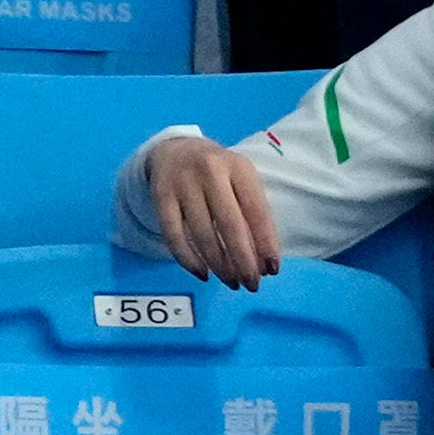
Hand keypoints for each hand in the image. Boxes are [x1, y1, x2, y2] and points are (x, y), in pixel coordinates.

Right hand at [136, 129, 279, 289]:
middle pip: (230, 225)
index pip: (257, 210)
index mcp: (239, 167)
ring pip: (202, 234)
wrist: (175, 150)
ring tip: (232, 282)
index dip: (266, 243)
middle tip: (252, 284)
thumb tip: (263, 262)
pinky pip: (174, 235)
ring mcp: (183, 184)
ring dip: (219, 265)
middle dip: (243, 261)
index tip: (272, 270)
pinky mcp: (160, 197)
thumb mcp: (240, 181)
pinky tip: (203, 274)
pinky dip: (188, 259)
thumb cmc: (219, 174)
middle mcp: (210, 172)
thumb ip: (253, 213)